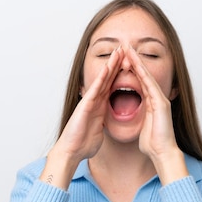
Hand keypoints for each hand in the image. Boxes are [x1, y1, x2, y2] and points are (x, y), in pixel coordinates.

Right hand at [40, 46, 124, 189]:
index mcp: (100, 107)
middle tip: (125, 49)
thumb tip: (106, 123)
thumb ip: (103, 123)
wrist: (72, 152)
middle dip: (116, 64)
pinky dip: (101, 78)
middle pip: (108, 79)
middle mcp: (95, 102)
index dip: (120, 75)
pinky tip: (108, 67)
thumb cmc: (83, 144)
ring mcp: (90, 102)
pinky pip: (95, 89)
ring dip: (110, 65)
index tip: (129, 64)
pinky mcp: (85, 106)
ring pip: (102, 80)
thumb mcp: (99, 131)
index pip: (112, 87)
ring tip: (118, 51)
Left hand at [126, 45, 187, 182]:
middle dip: (134, 60)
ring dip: (137, 62)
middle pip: (144, 74)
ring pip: (146, 76)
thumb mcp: (142, 127)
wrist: (163, 153)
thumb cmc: (153, 144)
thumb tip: (134, 118)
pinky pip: (149, 84)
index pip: (140, 82)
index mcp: (151, 103)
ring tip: (128, 49)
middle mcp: (157, 98)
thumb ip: (140, 119)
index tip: (123, 58)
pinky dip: (142, 73)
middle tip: (125, 45)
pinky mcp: (160, 103)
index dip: (132, 69)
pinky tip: (135, 63)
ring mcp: (160, 99)